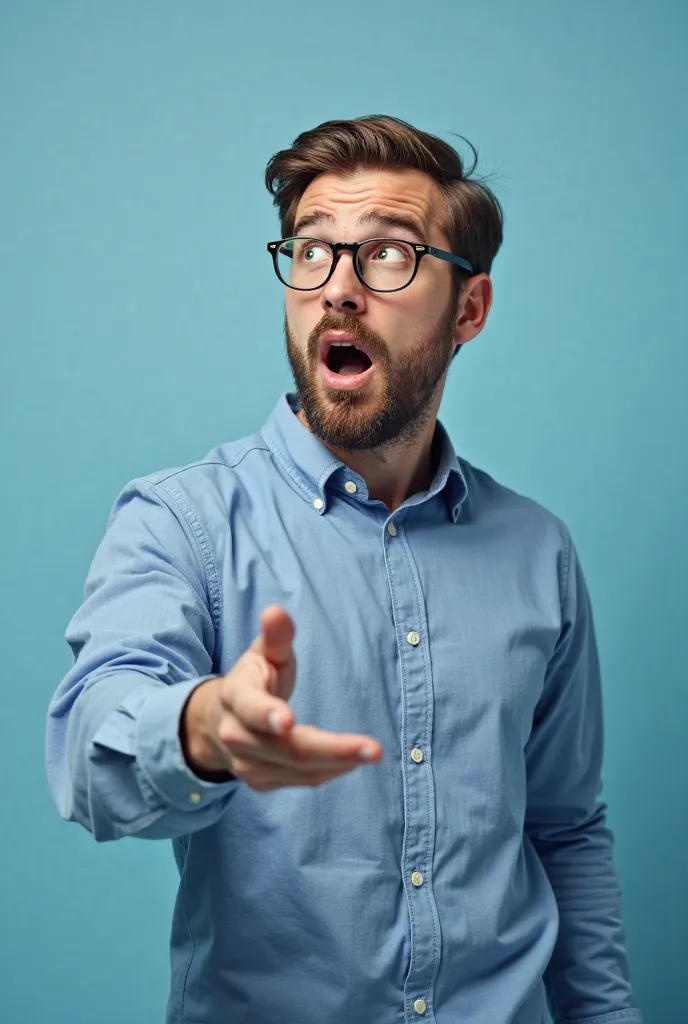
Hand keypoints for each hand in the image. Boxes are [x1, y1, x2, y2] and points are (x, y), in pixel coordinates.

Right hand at [180, 605, 382, 790]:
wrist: (221, 722)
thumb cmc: (254, 680)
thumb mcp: (263, 653)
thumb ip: (275, 636)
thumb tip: (276, 611)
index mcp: (235, 697)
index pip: (250, 708)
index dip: (268, 714)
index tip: (290, 720)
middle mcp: (236, 736)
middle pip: (286, 749)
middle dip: (332, 750)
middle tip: (374, 748)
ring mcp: (247, 764)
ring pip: (298, 770)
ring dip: (339, 763)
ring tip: (373, 752)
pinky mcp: (261, 782)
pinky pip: (301, 781)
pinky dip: (330, 771)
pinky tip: (353, 760)